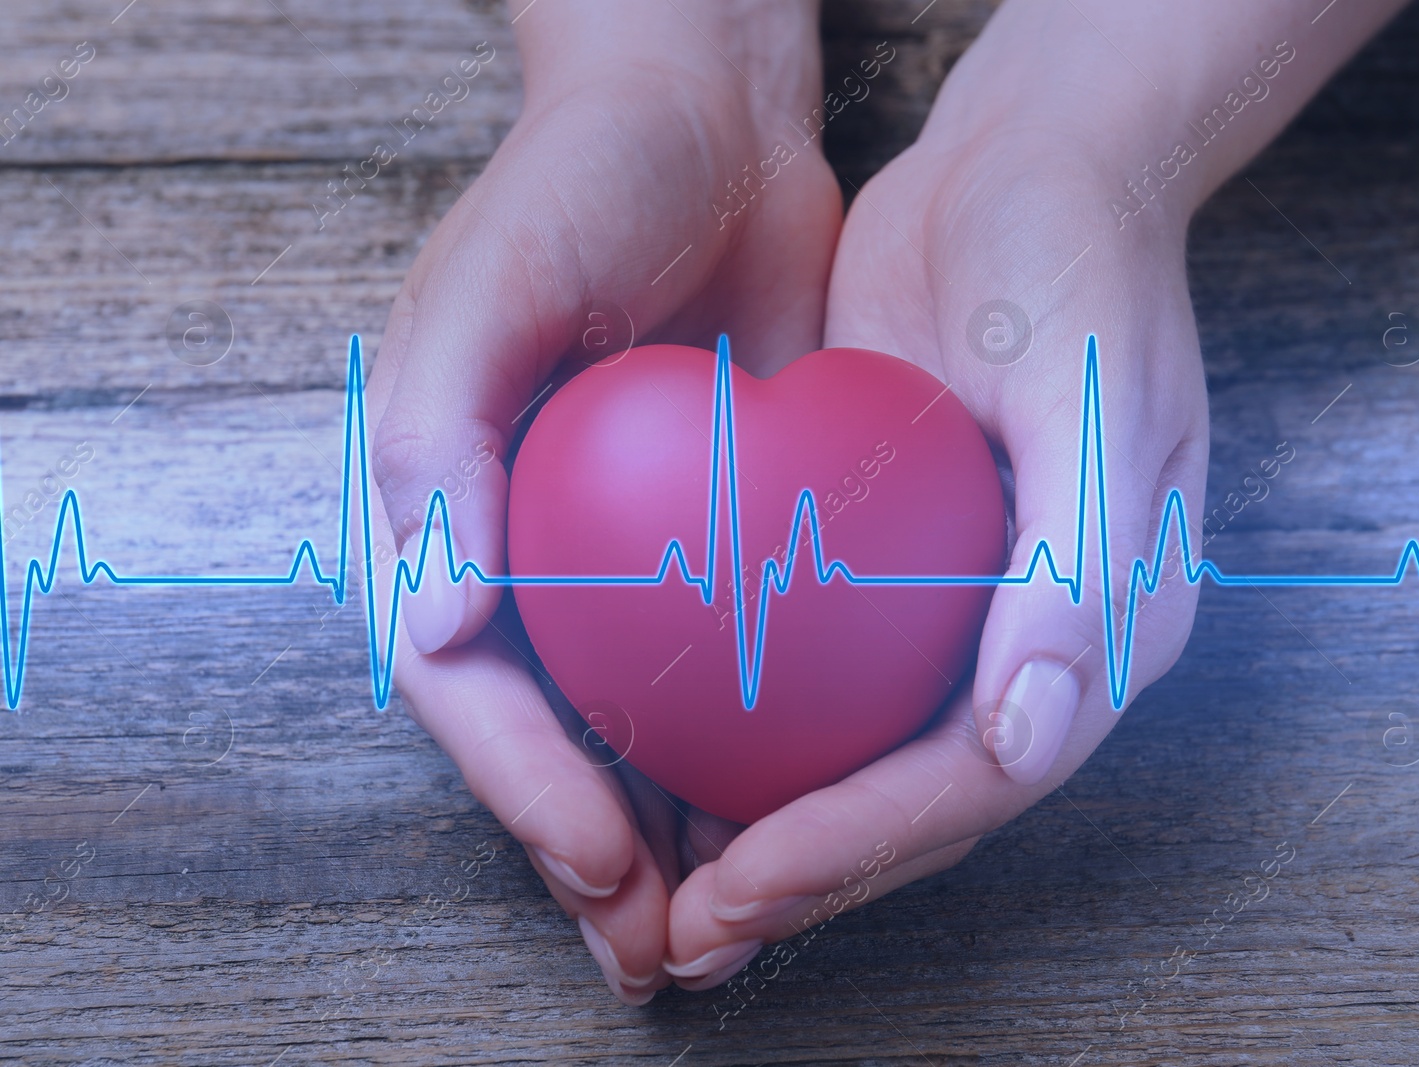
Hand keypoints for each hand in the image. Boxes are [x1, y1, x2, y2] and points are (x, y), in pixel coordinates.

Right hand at [361, 0, 839, 1003]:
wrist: (707, 122)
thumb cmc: (576, 190)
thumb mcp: (479, 293)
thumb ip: (439, 450)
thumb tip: (432, 624)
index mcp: (448, 513)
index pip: (468, 691)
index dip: (528, 794)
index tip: (605, 872)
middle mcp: (530, 553)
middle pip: (550, 742)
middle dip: (599, 861)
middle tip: (666, 959)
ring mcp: (626, 558)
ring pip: (640, 731)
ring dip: (678, 841)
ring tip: (730, 932)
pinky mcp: (718, 542)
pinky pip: (730, 672)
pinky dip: (752, 755)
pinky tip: (796, 820)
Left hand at [664, 3, 1212, 983]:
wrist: (1032, 169)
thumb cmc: (1081, 271)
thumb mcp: (1099, 400)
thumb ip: (1081, 568)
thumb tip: (1034, 737)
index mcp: (1109, 625)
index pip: (979, 779)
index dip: (861, 847)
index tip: (743, 886)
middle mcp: (1040, 640)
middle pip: (921, 800)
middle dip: (805, 877)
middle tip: (687, 936)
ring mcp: (970, 609)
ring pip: (868, 761)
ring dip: (774, 836)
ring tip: (670, 898)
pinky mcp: (900, 567)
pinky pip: (830, 683)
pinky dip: (761, 741)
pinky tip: (677, 768)